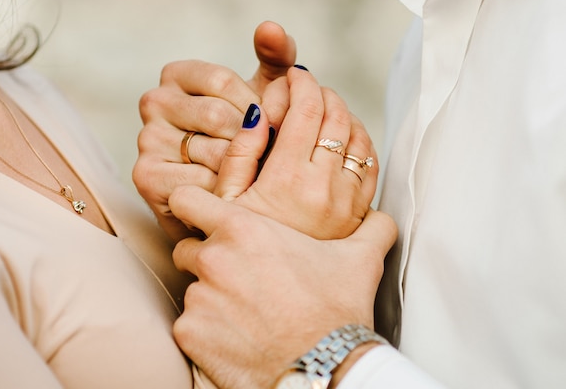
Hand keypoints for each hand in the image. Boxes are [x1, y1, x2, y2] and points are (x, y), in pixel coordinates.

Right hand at [133, 21, 295, 241]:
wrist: (227, 195)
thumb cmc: (247, 138)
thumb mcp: (263, 95)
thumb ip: (273, 59)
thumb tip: (270, 26)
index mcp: (177, 74)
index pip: (221, 80)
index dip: (254, 106)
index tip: (270, 125)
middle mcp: (154, 101)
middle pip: (217, 116)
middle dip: (252, 140)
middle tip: (271, 156)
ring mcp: (146, 138)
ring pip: (211, 150)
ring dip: (243, 168)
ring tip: (258, 175)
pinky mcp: (145, 176)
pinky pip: (200, 181)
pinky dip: (225, 190)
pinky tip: (234, 192)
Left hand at [169, 185, 397, 388]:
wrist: (324, 368)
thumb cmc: (336, 314)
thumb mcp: (360, 261)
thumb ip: (370, 228)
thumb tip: (381, 218)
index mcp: (244, 230)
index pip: (187, 200)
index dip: (192, 207)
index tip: (202, 219)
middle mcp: (214, 259)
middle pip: (187, 249)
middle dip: (206, 260)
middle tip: (237, 277)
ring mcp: (199, 298)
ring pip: (192, 289)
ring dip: (211, 298)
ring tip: (247, 313)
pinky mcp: (191, 334)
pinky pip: (190, 325)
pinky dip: (207, 331)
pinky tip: (238, 337)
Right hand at [215, 66, 377, 238]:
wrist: (277, 296)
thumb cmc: (244, 245)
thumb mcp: (227, 201)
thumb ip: (240, 154)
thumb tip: (257, 114)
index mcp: (287, 178)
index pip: (306, 108)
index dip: (301, 83)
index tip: (292, 77)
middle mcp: (323, 186)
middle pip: (337, 115)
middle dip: (323, 92)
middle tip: (307, 88)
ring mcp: (347, 201)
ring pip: (359, 134)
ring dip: (343, 112)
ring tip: (322, 109)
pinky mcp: (359, 213)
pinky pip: (371, 162)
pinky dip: (360, 139)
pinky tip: (341, 138)